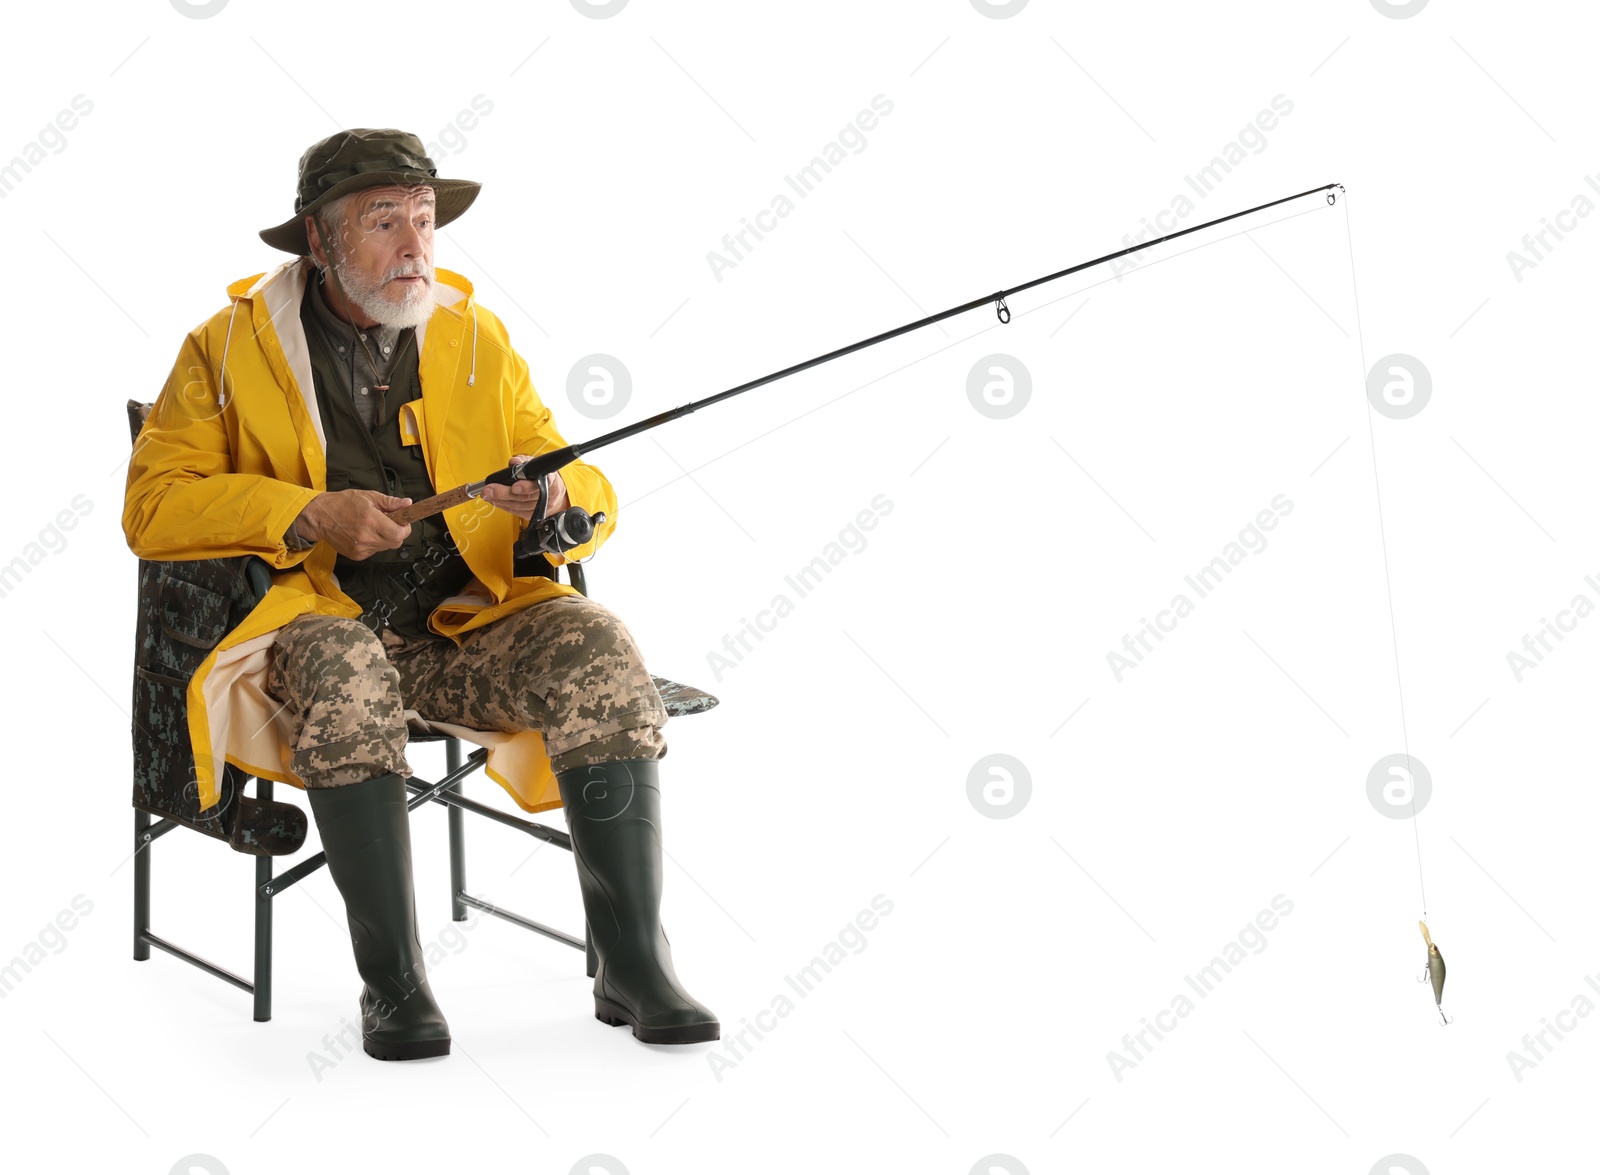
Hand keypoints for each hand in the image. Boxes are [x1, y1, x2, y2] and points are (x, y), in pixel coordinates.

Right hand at [294, 489, 412, 559]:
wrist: (319, 517)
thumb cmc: (341, 504)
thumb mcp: (368, 496)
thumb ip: (390, 502)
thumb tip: (407, 504)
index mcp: (371, 521)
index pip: (399, 534)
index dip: (405, 528)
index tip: (403, 522)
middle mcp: (366, 537)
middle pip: (395, 543)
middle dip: (396, 533)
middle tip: (389, 522)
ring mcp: (361, 548)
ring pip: (385, 547)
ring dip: (384, 538)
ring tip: (373, 526)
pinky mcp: (356, 555)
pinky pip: (374, 551)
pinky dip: (374, 543)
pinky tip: (364, 533)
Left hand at [479, 455, 567, 521]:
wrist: (554, 491)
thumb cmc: (542, 475)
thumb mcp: (535, 463)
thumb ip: (524, 461)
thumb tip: (514, 462)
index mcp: (550, 480)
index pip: (539, 484)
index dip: (526, 486)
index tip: (515, 486)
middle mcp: (547, 495)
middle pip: (525, 497)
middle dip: (504, 493)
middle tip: (489, 490)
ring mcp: (541, 507)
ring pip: (519, 506)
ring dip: (501, 500)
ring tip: (487, 495)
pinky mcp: (534, 515)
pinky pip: (517, 512)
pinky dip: (504, 506)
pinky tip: (495, 501)